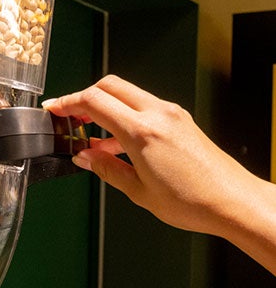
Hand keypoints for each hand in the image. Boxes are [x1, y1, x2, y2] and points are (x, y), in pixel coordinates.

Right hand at [45, 75, 275, 273]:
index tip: (54, 110)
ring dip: (103, 108)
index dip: (68, 102)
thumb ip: (106, 169)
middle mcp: (158, 114)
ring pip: (126, 94)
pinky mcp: (179, 120)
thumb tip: (84, 157)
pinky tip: (114, 143)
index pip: (94, 102)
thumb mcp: (138, 191)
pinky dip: (122, 116)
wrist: (233, 201)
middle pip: (109, 86)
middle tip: (67, 116)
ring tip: (88, 135)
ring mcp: (171, 114)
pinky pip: (143, 107)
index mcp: (142, 132)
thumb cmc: (192, 201)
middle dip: (83, 97)